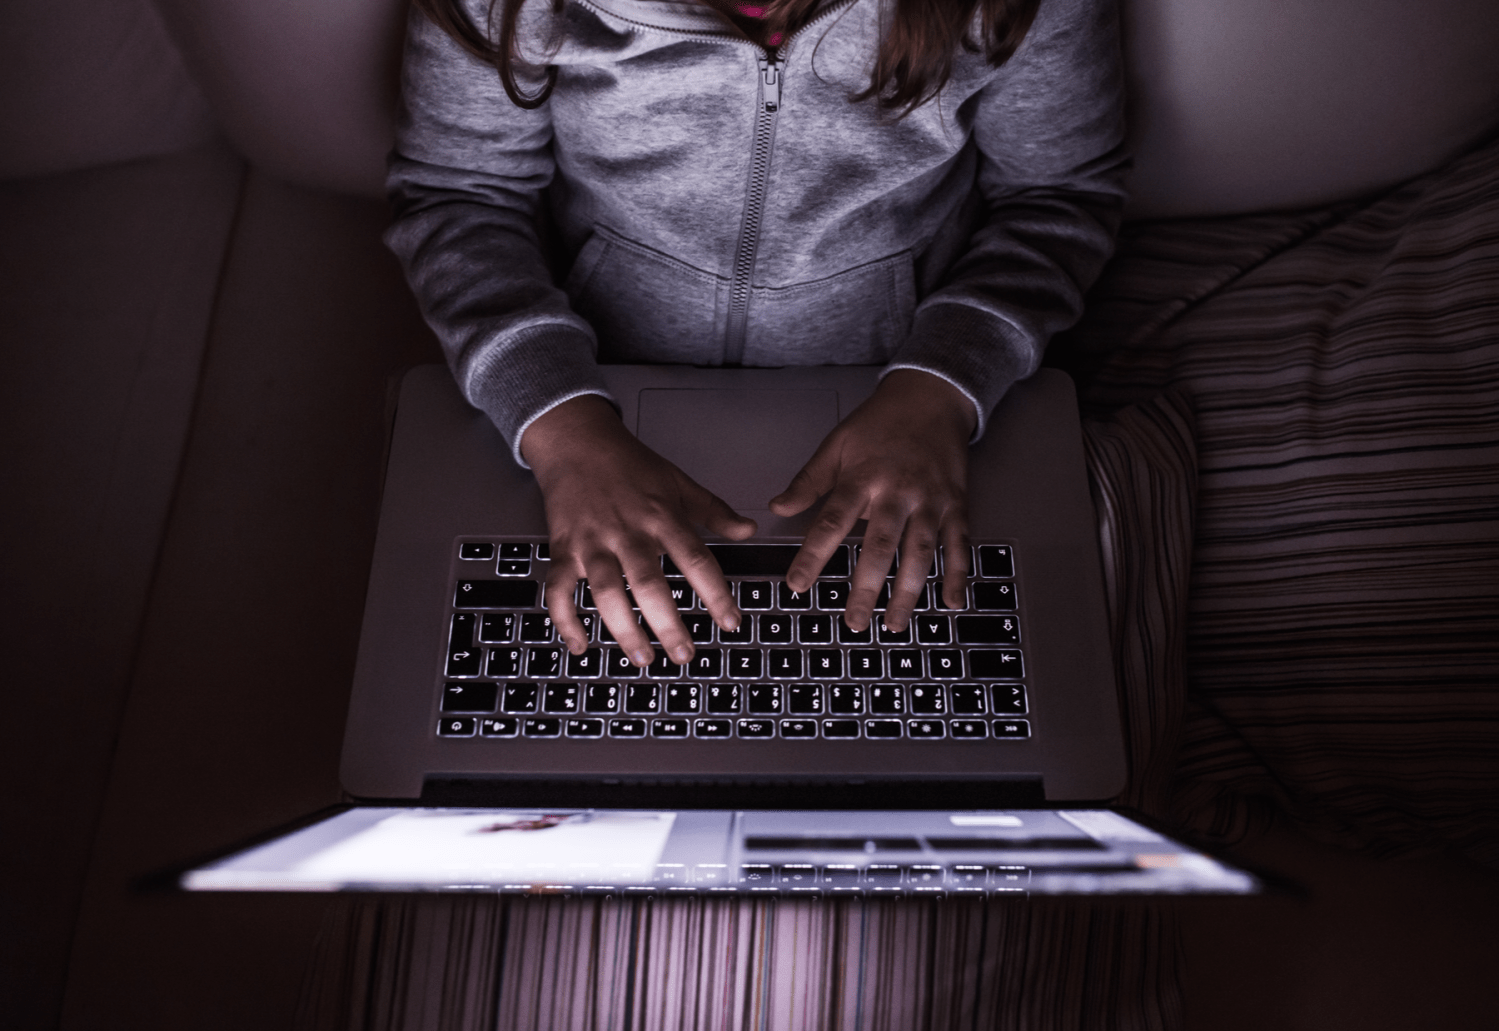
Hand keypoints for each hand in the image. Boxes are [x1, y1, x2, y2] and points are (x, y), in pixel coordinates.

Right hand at [521, 395, 755, 665]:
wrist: (577, 440)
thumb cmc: (629, 464)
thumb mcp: (678, 482)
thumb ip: (714, 510)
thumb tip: (749, 530)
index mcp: (661, 517)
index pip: (696, 560)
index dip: (716, 594)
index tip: (731, 622)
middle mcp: (628, 532)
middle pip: (650, 584)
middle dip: (669, 624)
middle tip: (685, 655)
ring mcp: (594, 542)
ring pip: (607, 592)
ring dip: (624, 630)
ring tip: (644, 658)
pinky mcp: (566, 548)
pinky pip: (560, 589)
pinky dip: (566, 620)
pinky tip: (580, 646)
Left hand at [769, 369, 974, 631]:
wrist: (931, 397)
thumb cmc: (880, 422)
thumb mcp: (837, 444)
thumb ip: (808, 481)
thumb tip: (777, 507)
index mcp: (862, 478)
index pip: (832, 523)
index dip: (813, 557)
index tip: (798, 585)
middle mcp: (898, 492)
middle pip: (880, 547)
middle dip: (866, 588)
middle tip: (853, 623)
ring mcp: (931, 501)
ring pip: (920, 553)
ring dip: (908, 592)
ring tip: (893, 624)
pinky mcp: (955, 504)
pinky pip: (958, 544)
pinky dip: (957, 574)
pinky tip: (950, 602)